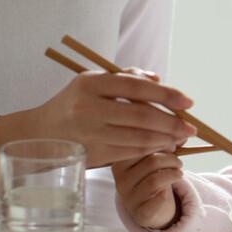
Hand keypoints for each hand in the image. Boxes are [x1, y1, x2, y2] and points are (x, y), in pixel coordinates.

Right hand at [6, 68, 193, 168]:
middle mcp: (88, 107)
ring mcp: (89, 133)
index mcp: (91, 83)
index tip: (188, 102)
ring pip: (137, 138)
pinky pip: (129, 152)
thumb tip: (159, 79)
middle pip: (140, 116)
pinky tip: (162, 146)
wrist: (40, 133)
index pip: (135, 87)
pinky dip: (150, 149)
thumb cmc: (75, 103)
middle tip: (191, 127)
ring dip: (165, 139)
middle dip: (171, 122)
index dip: (165, 94)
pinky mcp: (92, 153)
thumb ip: (126, 78)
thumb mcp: (94, 82)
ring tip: (181, 137)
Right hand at [112, 150, 184, 229]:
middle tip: (179, 163)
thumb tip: (182, 135)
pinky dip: (166, 194)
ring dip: (173, 174)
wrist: (147, 208)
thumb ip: (165, 145)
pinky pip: (157, 201)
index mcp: (120, 162)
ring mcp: (129, 198)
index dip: (162, 143)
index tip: (173, 145)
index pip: (141, 147)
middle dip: (171, 159)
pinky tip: (171, 190)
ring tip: (179, 173)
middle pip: (151, 162)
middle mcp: (121, 180)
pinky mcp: (141, 213)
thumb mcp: (154, 159)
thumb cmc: (150, 177)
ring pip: (155, 180)